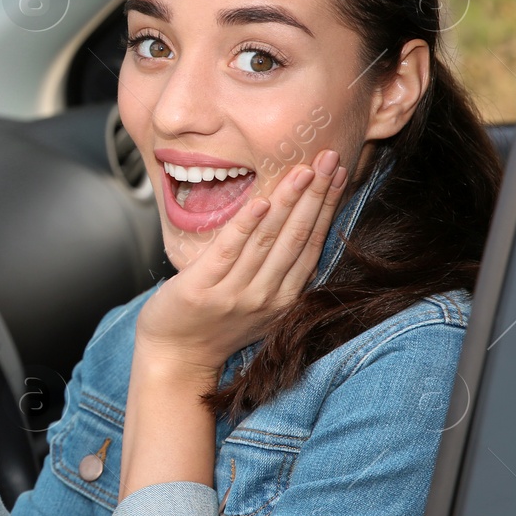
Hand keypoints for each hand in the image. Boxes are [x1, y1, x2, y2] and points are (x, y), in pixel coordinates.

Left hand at [135, 148, 348, 373]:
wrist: (175, 357)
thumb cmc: (214, 323)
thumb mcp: (256, 300)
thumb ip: (275, 268)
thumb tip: (293, 220)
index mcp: (283, 298)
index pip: (312, 244)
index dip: (327, 207)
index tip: (340, 174)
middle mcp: (265, 297)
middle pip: (296, 237)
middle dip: (317, 195)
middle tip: (331, 158)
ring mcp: (234, 294)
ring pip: (269, 240)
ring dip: (288, 202)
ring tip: (304, 170)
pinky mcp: (203, 289)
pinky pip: (229, 251)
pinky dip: (246, 225)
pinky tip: (261, 202)